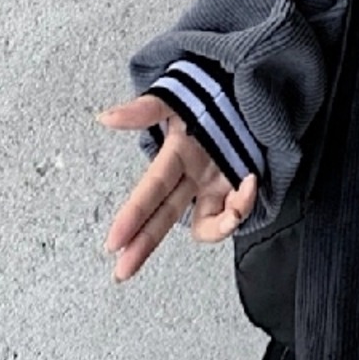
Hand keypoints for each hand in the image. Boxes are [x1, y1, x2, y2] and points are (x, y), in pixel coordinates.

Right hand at [96, 94, 257, 281]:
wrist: (251, 88)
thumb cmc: (213, 91)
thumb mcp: (179, 96)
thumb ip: (145, 109)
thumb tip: (106, 117)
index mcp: (175, 156)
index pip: (149, 193)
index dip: (132, 217)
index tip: (114, 243)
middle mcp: (193, 176)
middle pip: (164, 217)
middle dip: (143, 244)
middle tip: (124, 271)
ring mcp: (217, 184)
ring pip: (206, 223)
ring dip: (219, 225)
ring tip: (236, 207)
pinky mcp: (241, 185)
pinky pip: (239, 209)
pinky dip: (246, 202)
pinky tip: (251, 182)